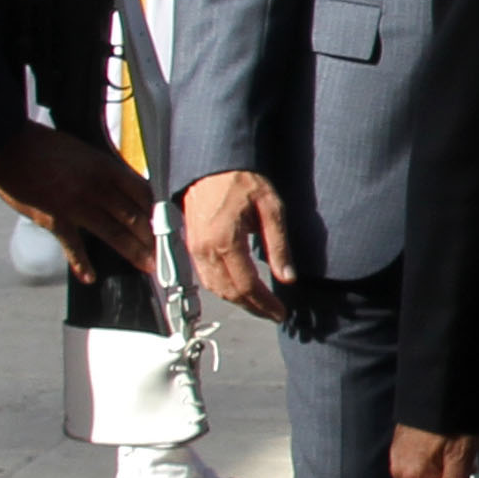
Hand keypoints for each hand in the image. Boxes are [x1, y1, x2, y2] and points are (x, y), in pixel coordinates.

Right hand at [0, 123, 154, 280]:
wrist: (7, 146)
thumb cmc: (45, 146)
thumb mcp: (85, 151)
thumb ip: (105, 170)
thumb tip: (126, 187)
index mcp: (107, 167)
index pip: (143, 192)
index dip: (158, 211)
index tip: (170, 224)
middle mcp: (97, 187)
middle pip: (134, 215)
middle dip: (153, 237)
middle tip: (167, 254)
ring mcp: (76, 204)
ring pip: (114, 232)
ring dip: (133, 251)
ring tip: (148, 266)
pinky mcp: (54, 219)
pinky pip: (73, 245)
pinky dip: (82, 263)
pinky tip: (90, 277)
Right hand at [183, 169, 294, 321]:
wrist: (211, 164)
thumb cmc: (242, 180)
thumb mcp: (271, 207)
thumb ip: (278, 245)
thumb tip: (288, 277)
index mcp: (225, 241)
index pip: (246, 285)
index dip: (264, 304)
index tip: (281, 312)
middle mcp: (205, 250)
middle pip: (229, 292)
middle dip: (253, 308)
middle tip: (273, 313)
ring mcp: (194, 249)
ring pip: (215, 288)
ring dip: (238, 301)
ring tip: (260, 305)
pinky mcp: (190, 246)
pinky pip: (206, 277)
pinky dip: (223, 289)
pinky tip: (240, 290)